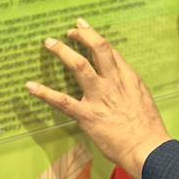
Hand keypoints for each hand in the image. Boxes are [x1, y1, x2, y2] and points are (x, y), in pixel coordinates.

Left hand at [26, 19, 171, 178]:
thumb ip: (130, 85)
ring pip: (79, 66)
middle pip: (98, 49)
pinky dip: (44, 93)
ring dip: (62, 51)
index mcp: (128, 78)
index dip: (95, 37)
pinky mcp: (87, 115)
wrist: (148, 148)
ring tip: (49, 43)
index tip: (85, 29)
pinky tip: (30, 86)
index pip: (110, 51)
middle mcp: (113, 82)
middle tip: (70, 30)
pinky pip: (62, 101)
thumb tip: (121, 77)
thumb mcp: (144, 97)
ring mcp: (99, 97)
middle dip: (82, 35)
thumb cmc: (148, 128)